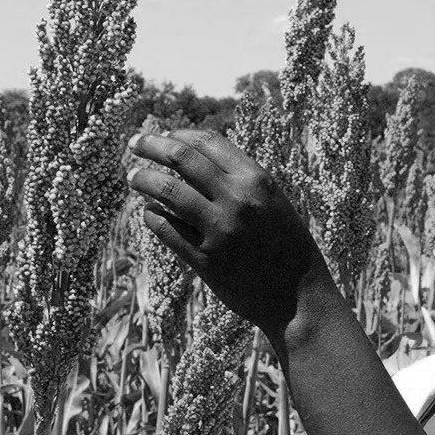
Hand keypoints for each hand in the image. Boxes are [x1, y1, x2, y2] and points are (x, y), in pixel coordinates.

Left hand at [127, 130, 333, 333]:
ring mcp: (220, 230)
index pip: (207, 142)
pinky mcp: (206, 260)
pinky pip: (166, 229)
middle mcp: (238, 200)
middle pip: (182, 159)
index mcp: (257, 180)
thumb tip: (197, 158)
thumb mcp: (274, 202)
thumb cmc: (288, 247)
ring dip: (144, 180)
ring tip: (135, 178)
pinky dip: (152, 216)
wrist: (299, 299)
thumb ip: (242, 180)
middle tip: (135, 144)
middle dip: (152, 145)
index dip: (179, 135)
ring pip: (167, 191)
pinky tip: (149, 213)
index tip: (164, 135)